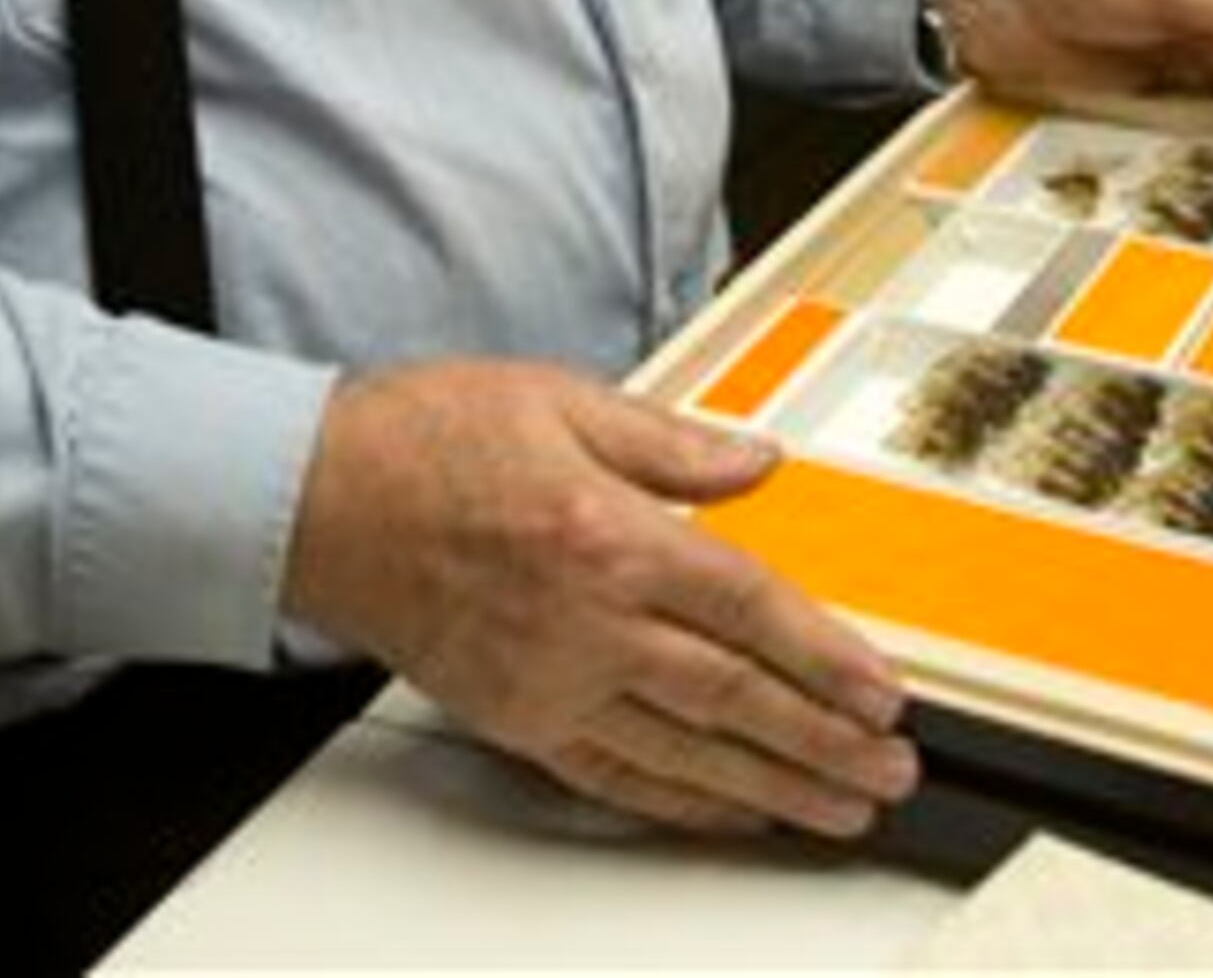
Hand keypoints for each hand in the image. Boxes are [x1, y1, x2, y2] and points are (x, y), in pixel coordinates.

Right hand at [279, 360, 916, 837]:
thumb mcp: (563, 400)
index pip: (750, 609)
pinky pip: (615, 777)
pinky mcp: (517, 719)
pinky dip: (683, 803)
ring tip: (839, 807)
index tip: (884, 689)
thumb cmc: (426, 441)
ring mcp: (551, 683)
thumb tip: (759, 461)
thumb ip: (673, 440)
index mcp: (610, 538)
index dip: (827, 656)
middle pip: (734, 698)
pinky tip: (731, 813)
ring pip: (686, 754)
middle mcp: (588, 624)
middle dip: (824, 740)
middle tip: (890, 767)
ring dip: (774, 788)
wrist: (321, 500)